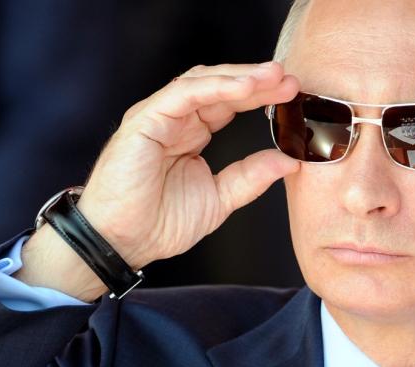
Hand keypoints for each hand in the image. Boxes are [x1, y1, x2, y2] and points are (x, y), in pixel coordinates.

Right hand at [79, 62, 300, 268]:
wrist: (121, 242)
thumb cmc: (159, 222)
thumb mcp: (219, 198)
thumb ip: (251, 176)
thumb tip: (289, 161)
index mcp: (192, 134)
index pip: (230, 104)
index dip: (261, 96)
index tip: (293, 95)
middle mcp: (177, 119)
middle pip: (221, 87)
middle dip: (257, 80)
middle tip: (290, 80)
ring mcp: (159, 116)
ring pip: (203, 83)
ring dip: (240, 77)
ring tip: (273, 77)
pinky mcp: (144, 120)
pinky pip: (182, 95)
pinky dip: (214, 88)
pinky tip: (243, 87)